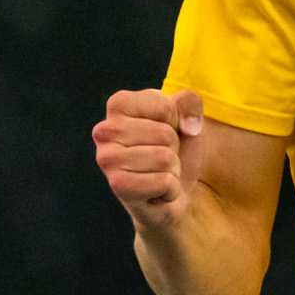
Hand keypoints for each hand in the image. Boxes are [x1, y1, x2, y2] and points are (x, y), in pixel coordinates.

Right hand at [93, 88, 205, 229]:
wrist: (171, 193)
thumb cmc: (174, 149)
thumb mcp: (187, 117)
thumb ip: (190, 102)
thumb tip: (190, 125)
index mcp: (118, 104)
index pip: (165, 107)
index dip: (176, 121)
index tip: (163, 132)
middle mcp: (104, 130)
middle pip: (165, 134)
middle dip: (173, 148)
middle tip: (160, 156)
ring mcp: (107, 159)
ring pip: (164, 158)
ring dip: (172, 169)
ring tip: (158, 172)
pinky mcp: (117, 185)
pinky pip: (164, 182)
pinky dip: (170, 189)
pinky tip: (157, 190)